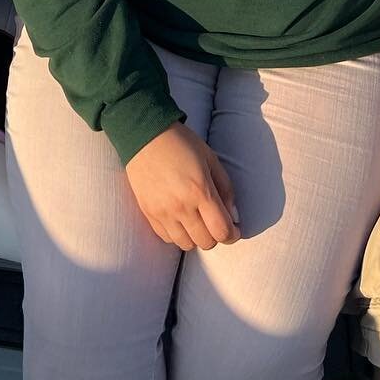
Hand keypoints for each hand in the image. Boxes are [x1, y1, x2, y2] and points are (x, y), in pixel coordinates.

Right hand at [124, 122, 240, 250]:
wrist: (145, 135)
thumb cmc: (181, 144)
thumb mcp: (211, 159)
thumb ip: (226, 189)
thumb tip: (233, 217)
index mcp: (200, 191)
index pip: (222, 231)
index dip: (233, 235)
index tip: (234, 229)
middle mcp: (181, 206)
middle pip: (206, 242)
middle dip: (216, 236)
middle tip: (215, 222)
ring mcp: (163, 212)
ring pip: (186, 245)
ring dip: (196, 237)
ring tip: (197, 221)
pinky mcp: (148, 213)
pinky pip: (167, 238)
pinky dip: (178, 234)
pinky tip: (180, 219)